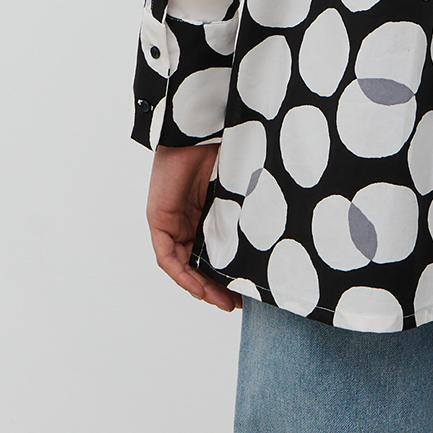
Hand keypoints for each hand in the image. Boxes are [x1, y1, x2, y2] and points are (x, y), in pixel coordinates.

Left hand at [146, 143, 240, 311]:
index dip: (227, 272)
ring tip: (222, 301)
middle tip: (236, 302)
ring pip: (182, 266)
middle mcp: (186, 221)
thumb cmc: (218, 149)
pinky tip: (198, 288)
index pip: (213, 250)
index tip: (246, 289)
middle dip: (216, 287)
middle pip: (197, 263)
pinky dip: (182, 275)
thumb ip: (244, 207)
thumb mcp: (237, 188)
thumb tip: (275, 226)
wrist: (195, 130)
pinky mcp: (158, 221)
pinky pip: (167, 258)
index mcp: (205, 212)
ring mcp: (170, 222)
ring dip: (200, 287)